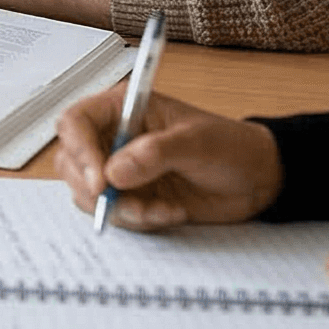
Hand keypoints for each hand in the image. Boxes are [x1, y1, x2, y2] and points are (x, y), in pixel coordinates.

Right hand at [54, 87, 282, 230]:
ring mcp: (121, 169)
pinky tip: (170, 212)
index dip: (79, 150)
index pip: (76, 122)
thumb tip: (115, 171)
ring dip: (122, 209)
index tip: (99, 181)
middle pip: (72, 161)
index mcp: (123, 109)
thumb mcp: (197, 142)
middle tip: (125, 203)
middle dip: (95, 188)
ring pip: (88, 192)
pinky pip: (115, 213)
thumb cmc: (231, 148)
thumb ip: (155, 153)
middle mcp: (114, 137)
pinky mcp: (131, 196)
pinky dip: (139, 220)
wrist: (256, 181)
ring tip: (159, 209)